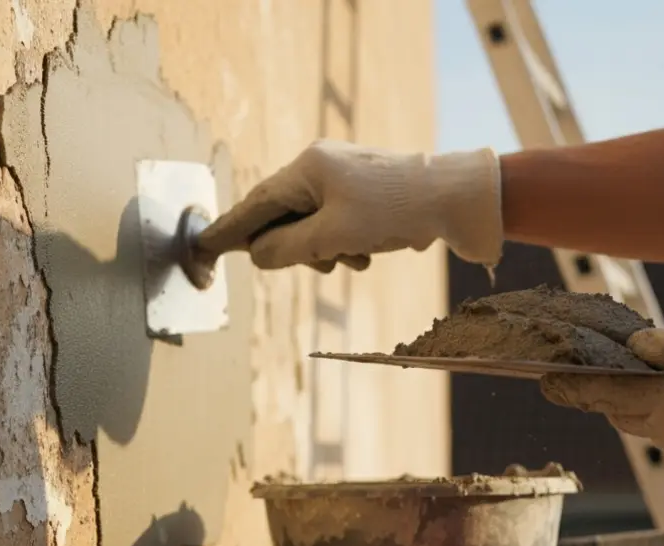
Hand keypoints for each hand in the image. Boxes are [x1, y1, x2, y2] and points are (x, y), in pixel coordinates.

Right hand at [197, 140, 502, 272]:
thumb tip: (258, 254)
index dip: (229, 230)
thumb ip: (287, 249)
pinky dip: (348, 243)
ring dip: (328, 250)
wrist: (461, 200)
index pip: (255, 204)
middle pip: (284, 217)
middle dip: (299, 248)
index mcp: (308, 168)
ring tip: (357, 257)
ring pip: (314, 226)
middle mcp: (323, 165)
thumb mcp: (333, 237)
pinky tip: (372, 250)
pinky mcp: (369, 192)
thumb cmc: (396, 211)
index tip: (203, 248)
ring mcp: (347, 177)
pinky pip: (340, 224)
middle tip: (322, 263)